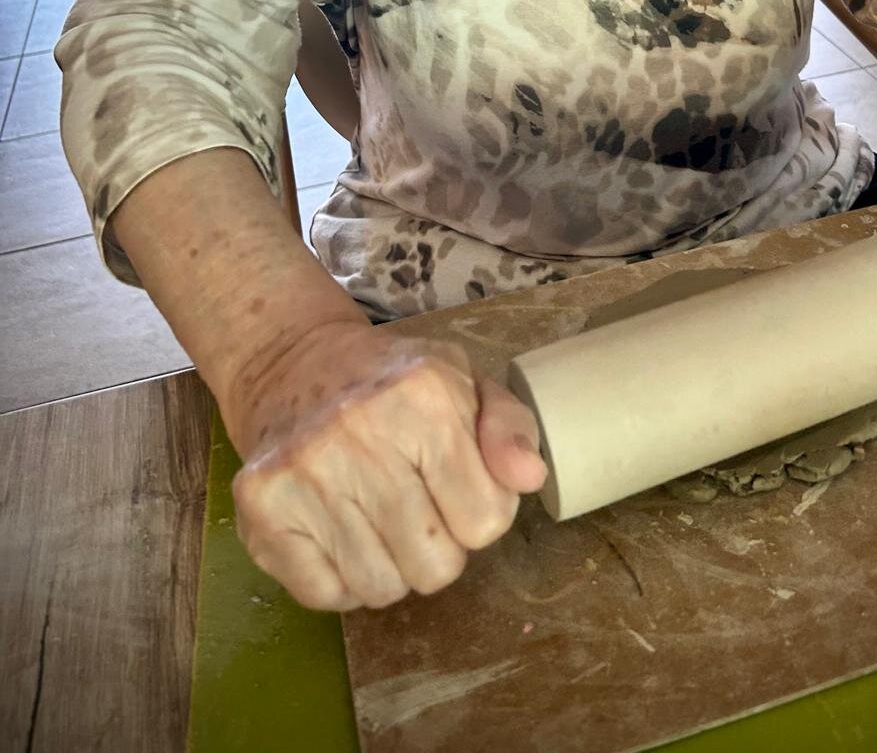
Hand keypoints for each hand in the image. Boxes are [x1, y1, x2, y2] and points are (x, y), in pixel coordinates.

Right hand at [227, 321, 545, 610]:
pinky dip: (340, 579)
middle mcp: (359, 432)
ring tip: (376, 515)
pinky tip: (338, 529)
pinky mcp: (261, 509)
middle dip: (437, 546)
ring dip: (389, 565)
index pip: (486, 522)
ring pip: (380, 588)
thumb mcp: (463, 381)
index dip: (480, 511)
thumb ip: (509, 426)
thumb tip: (530, 477)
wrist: (293, 364)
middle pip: (435, 567)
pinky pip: (325, 596)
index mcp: (423, 397)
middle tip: (416, 504)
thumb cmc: (392, 381)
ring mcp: (303, 473)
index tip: (455, 484)